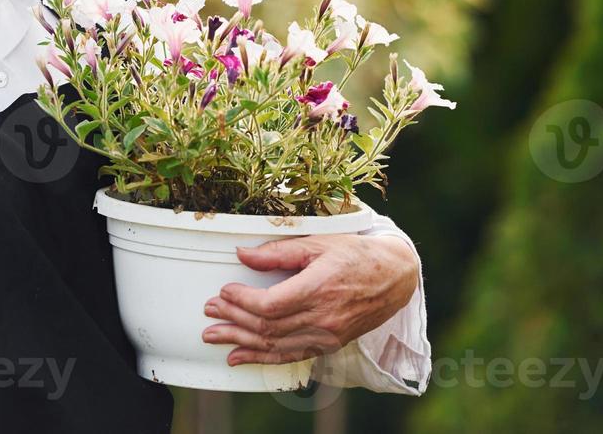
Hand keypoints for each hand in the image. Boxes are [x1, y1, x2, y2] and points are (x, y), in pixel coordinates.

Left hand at [201, 234, 418, 365]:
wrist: (393, 278)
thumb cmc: (355, 254)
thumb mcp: (317, 243)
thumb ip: (278, 251)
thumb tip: (242, 254)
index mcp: (319, 288)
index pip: (270, 305)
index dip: (242, 300)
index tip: (225, 290)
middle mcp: (323, 317)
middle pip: (268, 327)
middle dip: (233, 319)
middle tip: (209, 310)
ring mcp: (326, 335)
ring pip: (275, 346)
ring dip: (240, 342)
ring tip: (213, 336)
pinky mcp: (328, 344)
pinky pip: (290, 356)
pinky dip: (261, 359)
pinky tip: (239, 356)